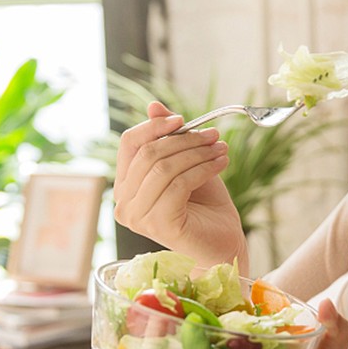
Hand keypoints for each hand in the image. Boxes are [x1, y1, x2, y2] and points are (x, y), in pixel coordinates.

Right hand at [113, 101, 247, 268]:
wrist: (222, 242)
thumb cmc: (204, 206)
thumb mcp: (186, 164)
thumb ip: (168, 138)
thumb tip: (154, 106)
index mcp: (126, 187)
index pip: (129, 144)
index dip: (154, 126)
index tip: (182, 119)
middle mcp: (124, 204)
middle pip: (148, 154)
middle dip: (184, 139)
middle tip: (213, 135)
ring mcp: (139, 217)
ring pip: (164, 168)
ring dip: (197, 153)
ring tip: (221, 148)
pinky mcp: (159, 225)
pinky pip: (179, 184)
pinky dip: (203, 168)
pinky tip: (221, 163)